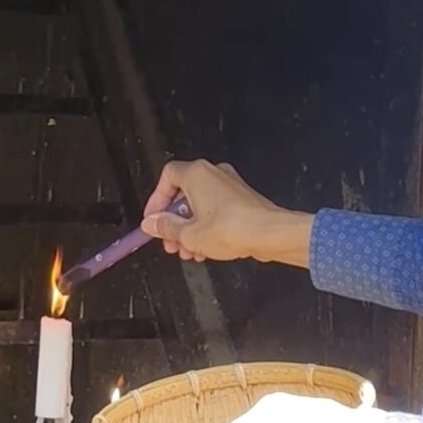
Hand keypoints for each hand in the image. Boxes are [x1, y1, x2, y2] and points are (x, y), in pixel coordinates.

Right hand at [141, 160, 312, 266]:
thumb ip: (165, 227)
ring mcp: (229, 185)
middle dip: (173, 220)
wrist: (271, 234)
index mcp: (197, 174)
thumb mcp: (189, 234)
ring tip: (187, 249)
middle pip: (182, 193)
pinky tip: (204, 247)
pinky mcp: (241, 198)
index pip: (167, 176)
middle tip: (169, 240)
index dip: (156, 199)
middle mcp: (213, 173)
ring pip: (199, 204)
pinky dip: (205, 225)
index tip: (154, 219)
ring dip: (189, 227)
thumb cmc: (234, 228)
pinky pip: (215, 209)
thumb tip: (151, 224)